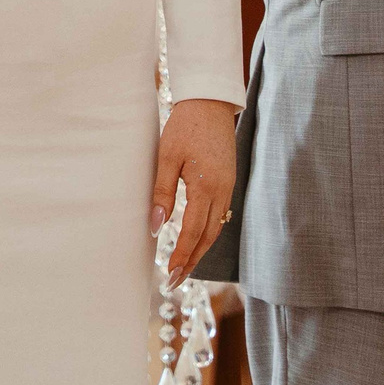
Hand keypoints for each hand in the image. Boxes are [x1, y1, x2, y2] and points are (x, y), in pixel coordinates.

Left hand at [151, 98, 236, 285]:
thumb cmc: (184, 126)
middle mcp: (222, 192)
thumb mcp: (167, 156)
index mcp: (206, 187)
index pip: (193, 231)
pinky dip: (208, 233)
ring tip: (184, 268)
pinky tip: (197, 240)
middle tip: (175, 281)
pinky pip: (220, 216)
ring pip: (216, 229)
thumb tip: (155, 226)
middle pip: (208, 237)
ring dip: (200, 250)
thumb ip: (161, 192)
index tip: (170, 274)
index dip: (182, 255)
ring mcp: (228, 188)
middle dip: (191, 261)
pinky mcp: (228, 182)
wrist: (209, 103)